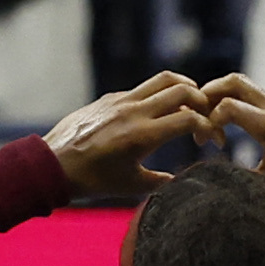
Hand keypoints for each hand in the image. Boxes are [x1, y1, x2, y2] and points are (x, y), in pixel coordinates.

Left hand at [43, 70, 216, 197]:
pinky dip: (158, 95)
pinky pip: (142, 89)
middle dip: (202, 101)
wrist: (53, 165)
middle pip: (182, 90)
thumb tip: (181, 180)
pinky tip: (156, 112)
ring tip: (191, 101)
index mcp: (144, 136)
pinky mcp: (110, 98)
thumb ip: (161, 181)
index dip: (209, 127)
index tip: (211, 141)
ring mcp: (121, 101)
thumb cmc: (93, 181)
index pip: (190, 118)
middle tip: (205, 116)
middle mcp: (135, 112)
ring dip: (184, 87)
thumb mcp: (132, 186)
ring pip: (163, 79)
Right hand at [200, 73, 264, 201]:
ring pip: (242, 85)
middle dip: (207, 96)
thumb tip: (209, 180)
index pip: (227, 106)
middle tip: (199, 122)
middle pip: (233, 82)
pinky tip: (229, 127)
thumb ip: (241, 179)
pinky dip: (233, 102)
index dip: (208, 123)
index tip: (209, 145)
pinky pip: (251, 95)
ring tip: (212, 124)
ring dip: (220, 97)